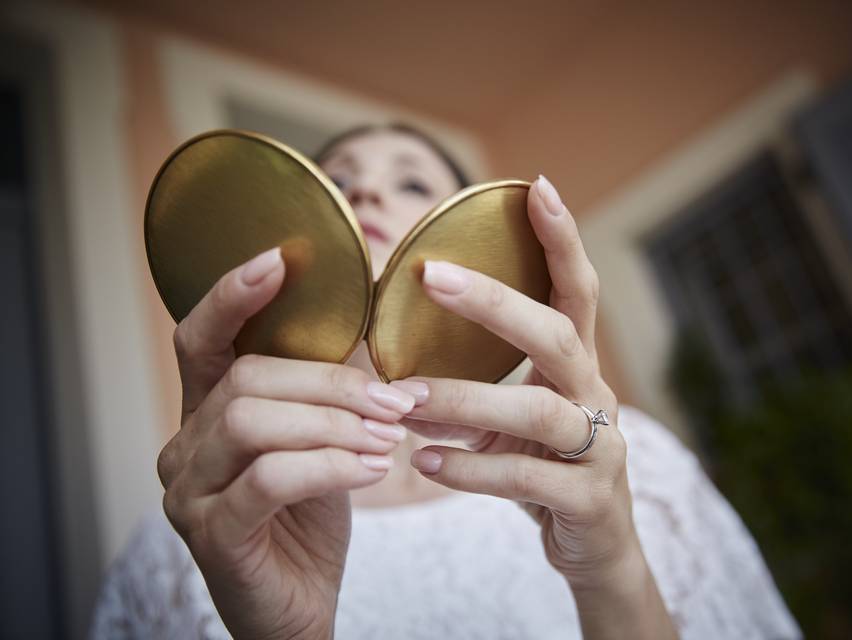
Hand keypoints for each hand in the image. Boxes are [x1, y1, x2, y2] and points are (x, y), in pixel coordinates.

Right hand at [158, 248, 415, 639]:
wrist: (298, 608)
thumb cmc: (307, 519)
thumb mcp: (318, 443)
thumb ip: (322, 391)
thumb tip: (366, 323)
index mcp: (206, 414)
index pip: (200, 339)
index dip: (232, 295)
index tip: (277, 260)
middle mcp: (183, 446)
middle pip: (246, 378)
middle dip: (330, 383)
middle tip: (394, 402)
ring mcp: (189, 492)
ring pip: (254, 422)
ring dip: (335, 423)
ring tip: (387, 440)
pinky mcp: (213, 534)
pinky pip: (270, 478)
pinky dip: (330, 466)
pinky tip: (372, 470)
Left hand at [394, 176, 675, 637]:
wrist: (597, 551)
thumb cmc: (546, 472)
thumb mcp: (515, 423)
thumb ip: (477, 394)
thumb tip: (402, 373)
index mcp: (577, 368)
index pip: (577, 291)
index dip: (561, 239)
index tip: (536, 186)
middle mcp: (596, 395)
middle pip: (556, 334)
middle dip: (496, 302)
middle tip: (433, 276)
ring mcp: (600, 448)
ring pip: (538, 410)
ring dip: (465, 399)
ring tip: (404, 398)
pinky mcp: (589, 499)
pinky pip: (527, 478)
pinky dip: (472, 468)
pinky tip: (425, 464)